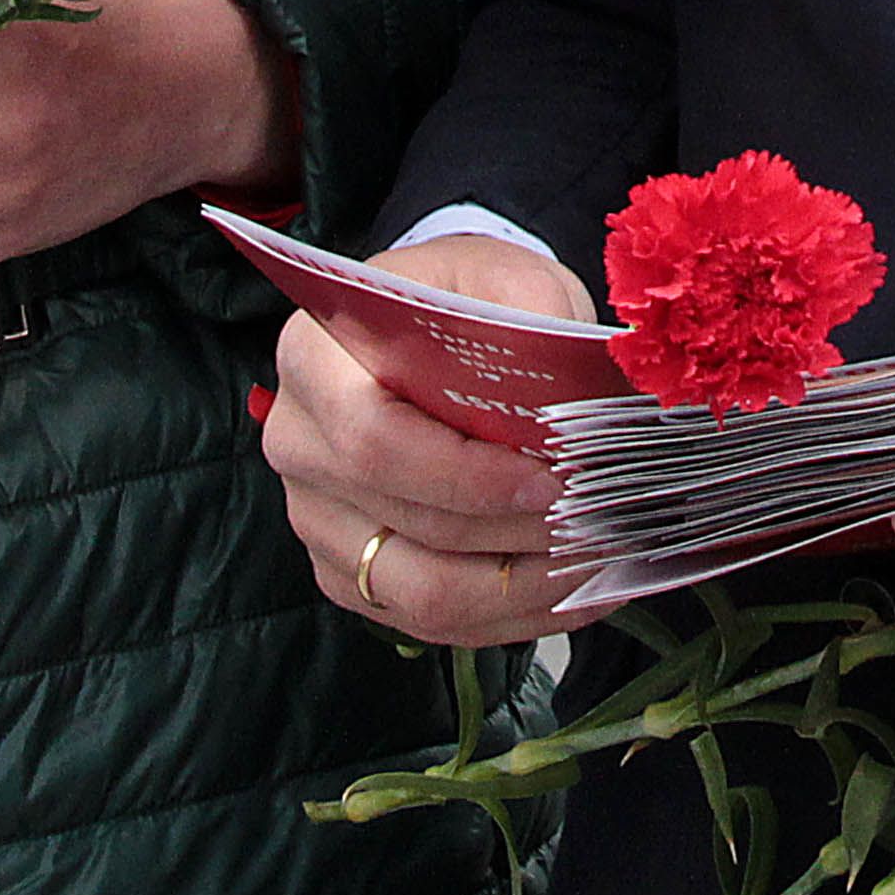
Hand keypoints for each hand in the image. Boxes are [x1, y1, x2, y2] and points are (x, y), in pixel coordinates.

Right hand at [258, 234, 593, 646]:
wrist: (427, 333)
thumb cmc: (461, 303)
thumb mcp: (498, 275)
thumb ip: (531, 307)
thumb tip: (577, 365)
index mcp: (311, 359)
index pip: (374, 442)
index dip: (465, 477)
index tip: (549, 481)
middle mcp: (297, 443)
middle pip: (405, 525)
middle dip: (513, 535)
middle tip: (598, 524)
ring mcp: (316, 517)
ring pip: (419, 593)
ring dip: (520, 589)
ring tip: (598, 563)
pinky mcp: (347, 572)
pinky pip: (427, 620)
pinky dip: (509, 615)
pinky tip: (575, 589)